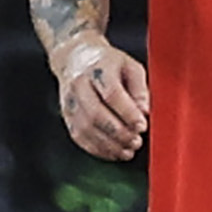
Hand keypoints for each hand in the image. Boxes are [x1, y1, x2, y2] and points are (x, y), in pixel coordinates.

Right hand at [57, 37, 149, 159]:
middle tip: (136, 141)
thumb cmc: (109, 63)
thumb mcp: (131, 66)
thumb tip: (145, 111)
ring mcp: (70, 101)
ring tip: (128, 151)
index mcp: (98, 69)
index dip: (128, 113)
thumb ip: (140, 88)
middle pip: (96, 114)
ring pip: (85, 129)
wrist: (75, 58)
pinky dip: (97, 149)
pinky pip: (79, 136)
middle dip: (119, 132)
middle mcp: (79, 85)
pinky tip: (113, 153)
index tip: (142, 126)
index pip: (111, 94)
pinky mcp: (66, 115)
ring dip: (109, 144)